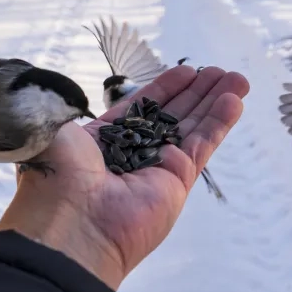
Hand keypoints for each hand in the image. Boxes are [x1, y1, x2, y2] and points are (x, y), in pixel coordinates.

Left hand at [0, 65, 249, 289]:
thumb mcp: (53, 126)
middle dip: (199, 91)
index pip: (142, 107)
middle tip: (221, 72)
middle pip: (175, 115)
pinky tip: (234, 101)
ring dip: (216, 102)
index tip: (187, 71)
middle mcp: (134, 153)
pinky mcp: (178, 181)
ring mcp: (158, 168)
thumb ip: (66, 105)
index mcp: (104, 139)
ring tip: (237, 79)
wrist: (70, 219)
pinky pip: (203, 145)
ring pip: (194, 127)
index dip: (166, 88)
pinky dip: (219, 122)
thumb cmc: (56, 173)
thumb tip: (65, 95)